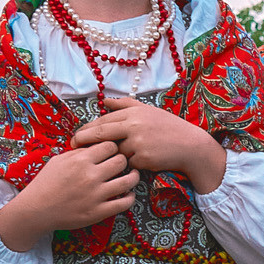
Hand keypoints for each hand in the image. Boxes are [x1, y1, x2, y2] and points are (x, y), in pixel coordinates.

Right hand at [0, 142, 139, 252]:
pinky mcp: (99, 212)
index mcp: (81, 160)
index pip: (110, 145)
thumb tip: (97, 144)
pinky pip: (124, 203)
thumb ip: (80, 152)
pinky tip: (128, 194)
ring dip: (133, 177)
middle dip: (123, 160)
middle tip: (121, 164)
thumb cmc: (46, 183)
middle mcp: (90, 176)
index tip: (112, 152)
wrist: (36, 210)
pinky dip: (130, 197)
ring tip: (132, 175)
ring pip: (128, 181)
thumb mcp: (59, 160)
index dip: (113, 147)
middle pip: (122, 160)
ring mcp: (96, 195)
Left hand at [72, 96, 226, 193]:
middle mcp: (134, 126)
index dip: (87, 128)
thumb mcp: (149, 111)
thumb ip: (125, 104)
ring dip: (116, 155)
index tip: (77, 135)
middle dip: (83, 140)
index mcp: (134, 113)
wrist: (190, 146)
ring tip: (120, 156)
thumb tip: (104, 100)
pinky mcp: (143, 158)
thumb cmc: (169, 128)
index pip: (103, 120)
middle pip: (101, 133)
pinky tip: (141, 161)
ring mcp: (138, 142)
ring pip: (115, 151)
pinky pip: (128, 163)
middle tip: (73, 146)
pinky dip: (131, 163)